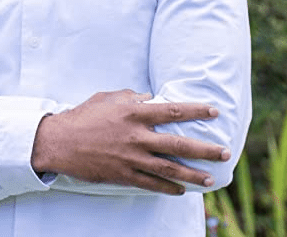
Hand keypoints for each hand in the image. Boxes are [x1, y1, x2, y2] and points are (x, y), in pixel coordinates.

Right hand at [31, 89, 229, 194]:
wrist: (61, 142)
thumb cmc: (84, 115)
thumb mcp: (108, 98)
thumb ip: (131, 97)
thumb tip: (150, 98)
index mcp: (134, 113)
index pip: (173, 111)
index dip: (196, 110)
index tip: (214, 111)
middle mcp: (137, 136)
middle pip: (178, 144)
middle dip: (205, 149)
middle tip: (225, 152)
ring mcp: (132, 158)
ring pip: (170, 169)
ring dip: (193, 175)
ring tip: (210, 179)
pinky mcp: (124, 175)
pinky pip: (151, 184)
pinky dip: (168, 188)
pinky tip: (181, 190)